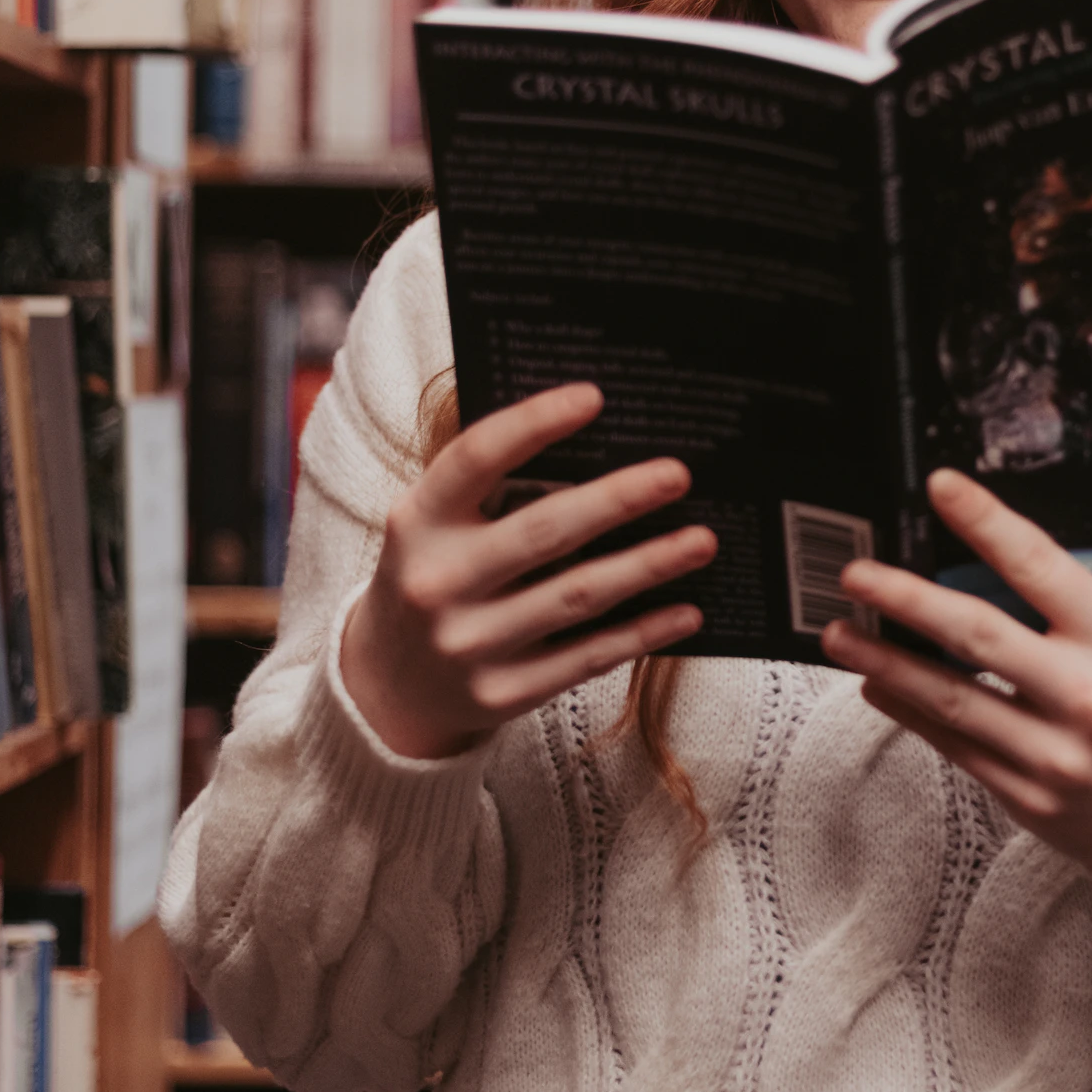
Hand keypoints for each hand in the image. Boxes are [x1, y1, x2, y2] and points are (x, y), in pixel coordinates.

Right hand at [339, 383, 715, 760]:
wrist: (389, 686)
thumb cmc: (435, 576)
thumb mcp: (434, 527)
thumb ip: (493, 491)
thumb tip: (602, 449)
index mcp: (417, 522)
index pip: (475, 459)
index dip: (534, 424)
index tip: (594, 397)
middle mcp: (437, 582)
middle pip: (544, 531)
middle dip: (618, 499)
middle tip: (677, 475)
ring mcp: (468, 644)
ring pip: (578, 596)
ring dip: (649, 565)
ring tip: (702, 539)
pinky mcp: (501, 694)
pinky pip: (587, 658)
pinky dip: (643, 632)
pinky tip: (686, 609)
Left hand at [820, 467, 1091, 878]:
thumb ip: (1072, 614)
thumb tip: (979, 570)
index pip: (1041, 566)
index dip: (985, 520)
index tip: (939, 486)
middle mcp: (1088, 695)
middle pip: (976, 635)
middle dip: (904, 599)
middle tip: (854, 574)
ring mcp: (1055, 754)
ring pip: (949, 698)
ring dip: (884, 662)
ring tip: (839, 634)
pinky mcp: (1030, 797)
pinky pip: (954, 745)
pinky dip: (909, 710)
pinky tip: (878, 684)